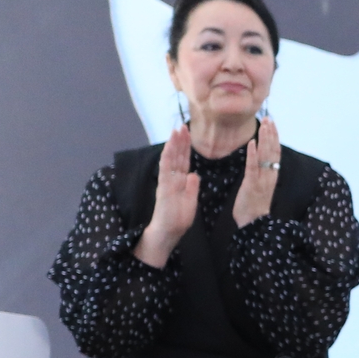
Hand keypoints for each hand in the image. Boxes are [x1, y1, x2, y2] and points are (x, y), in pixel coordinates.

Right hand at [133, 126, 197, 266]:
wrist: (169, 232)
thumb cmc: (178, 219)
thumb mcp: (191, 201)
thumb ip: (192, 187)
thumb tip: (195, 174)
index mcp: (179, 181)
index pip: (183, 161)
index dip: (186, 147)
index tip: (189, 134)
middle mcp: (172, 179)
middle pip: (177, 156)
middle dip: (180, 141)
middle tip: (183, 125)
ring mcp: (166, 182)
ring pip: (170, 159)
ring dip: (173, 145)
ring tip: (176, 130)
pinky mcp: (163, 188)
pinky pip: (165, 170)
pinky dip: (168, 157)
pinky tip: (170, 147)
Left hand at [232, 117, 279, 227]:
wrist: (252, 224)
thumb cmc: (253, 206)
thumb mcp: (260, 186)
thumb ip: (261, 172)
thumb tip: (259, 159)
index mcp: (272, 175)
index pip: (275, 152)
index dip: (275, 137)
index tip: (272, 123)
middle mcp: (270, 175)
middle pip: (273, 150)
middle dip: (271, 133)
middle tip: (268, 118)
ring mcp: (262, 179)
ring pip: (266, 156)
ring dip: (265, 139)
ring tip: (264, 125)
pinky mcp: (252, 185)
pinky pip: (253, 167)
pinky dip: (253, 154)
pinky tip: (252, 143)